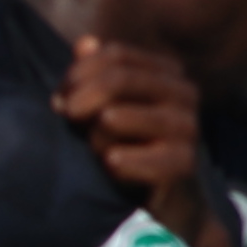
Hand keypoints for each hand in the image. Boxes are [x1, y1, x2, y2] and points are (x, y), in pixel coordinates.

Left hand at [55, 33, 202, 224]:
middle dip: (80, 100)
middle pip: (118, 79)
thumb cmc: (131, 150)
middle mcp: (183, 93)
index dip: (78, 74)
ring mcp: (187, 127)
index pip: (116, 54)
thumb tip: (84, 43)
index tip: (59, 100)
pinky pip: (131, 158)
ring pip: (116, 118)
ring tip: (95, 152)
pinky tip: (110, 167)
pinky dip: (115, 163)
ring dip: (94, 138)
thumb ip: (95, 77)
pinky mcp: (184, 163)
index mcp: (167, 74)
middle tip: (65, 120)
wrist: (166, 203)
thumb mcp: (108, 110)